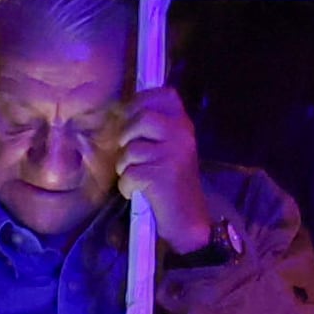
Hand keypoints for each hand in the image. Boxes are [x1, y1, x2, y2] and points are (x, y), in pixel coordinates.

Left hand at [109, 81, 213, 254]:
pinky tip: (139, 192)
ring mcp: (171, 154)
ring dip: (126, 166)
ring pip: (130, 149)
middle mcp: (181, 134)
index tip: (133, 117)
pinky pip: (127, 173)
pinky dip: (127, 187)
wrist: (188, 219)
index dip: (142, 101)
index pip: (165, 95)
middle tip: (132, 154)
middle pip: (141, 117)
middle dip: (127, 137)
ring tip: (138, 177)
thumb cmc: (174, 183)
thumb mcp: (172, 149)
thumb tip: (125, 112)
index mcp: (184, 125)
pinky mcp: (158, 175)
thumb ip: (158, 130)